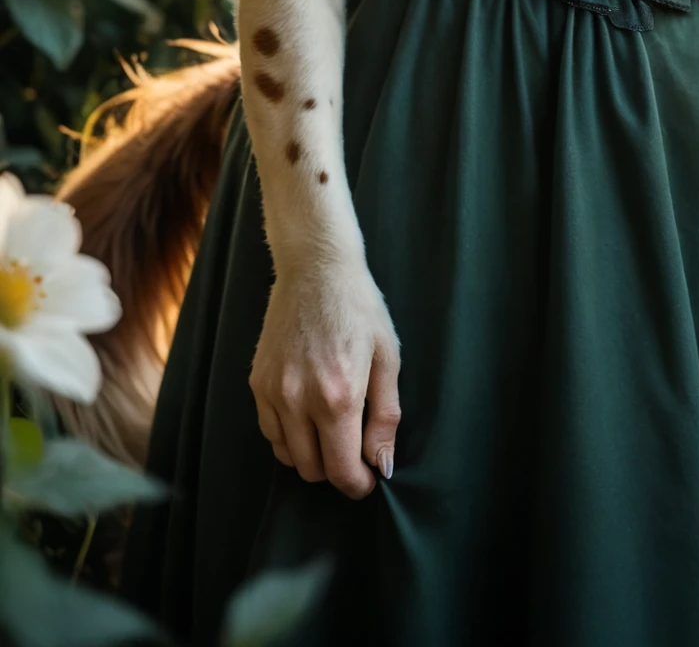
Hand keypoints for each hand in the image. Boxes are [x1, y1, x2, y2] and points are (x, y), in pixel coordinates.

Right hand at [250, 248, 400, 498]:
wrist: (316, 267)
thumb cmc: (359, 308)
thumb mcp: (387, 358)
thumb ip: (385, 417)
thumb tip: (382, 465)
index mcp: (338, 396)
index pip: (342, 469)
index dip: (358, 484)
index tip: (369, 479)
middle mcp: (300, 399)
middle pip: (313, 470)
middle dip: (337, 470)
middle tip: (354, 451)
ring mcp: (274, 391)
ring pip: (289, 457)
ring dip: (312, 456)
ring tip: (331, 432)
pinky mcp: (258, 382)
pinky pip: (271, 432)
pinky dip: (289, 438)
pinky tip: (308, 417)